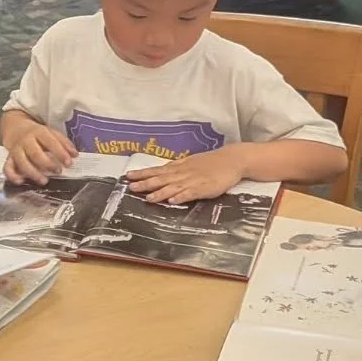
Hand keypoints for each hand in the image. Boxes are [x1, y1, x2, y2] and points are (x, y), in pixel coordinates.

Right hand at [4, 123, 76, 184]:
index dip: (60, 152)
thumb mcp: (51, 133)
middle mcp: (26, 141)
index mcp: (38, 132)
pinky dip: (13, 176)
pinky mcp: (9, 158)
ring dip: (33, 173)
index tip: (69, 163)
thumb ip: (63, 143)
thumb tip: (75, 155)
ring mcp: (16, 150)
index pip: (50, 141)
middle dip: (47, 164)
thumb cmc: (36, 133)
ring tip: (44, 181)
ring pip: (22, 162)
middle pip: (35, 153)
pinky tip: (21, 181)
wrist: (14, 126)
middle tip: (58, 171)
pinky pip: (7, 167)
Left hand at [126, 148, 244, 204]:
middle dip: (146, 183)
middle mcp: (183, 173)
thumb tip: (160, 172)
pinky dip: (182, 196)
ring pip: (174, 187)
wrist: (232, 159)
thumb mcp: (190, 162)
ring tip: (149, 198)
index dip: (143, 173)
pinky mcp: (205, 188)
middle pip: (162, 179)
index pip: (157, 170)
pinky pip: (191, 193)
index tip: (128, 176)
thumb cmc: (211, 162)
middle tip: (131, 187)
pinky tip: (173, 201)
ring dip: (161, 193)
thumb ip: (176, 168)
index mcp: (179, 167)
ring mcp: (194, 180)